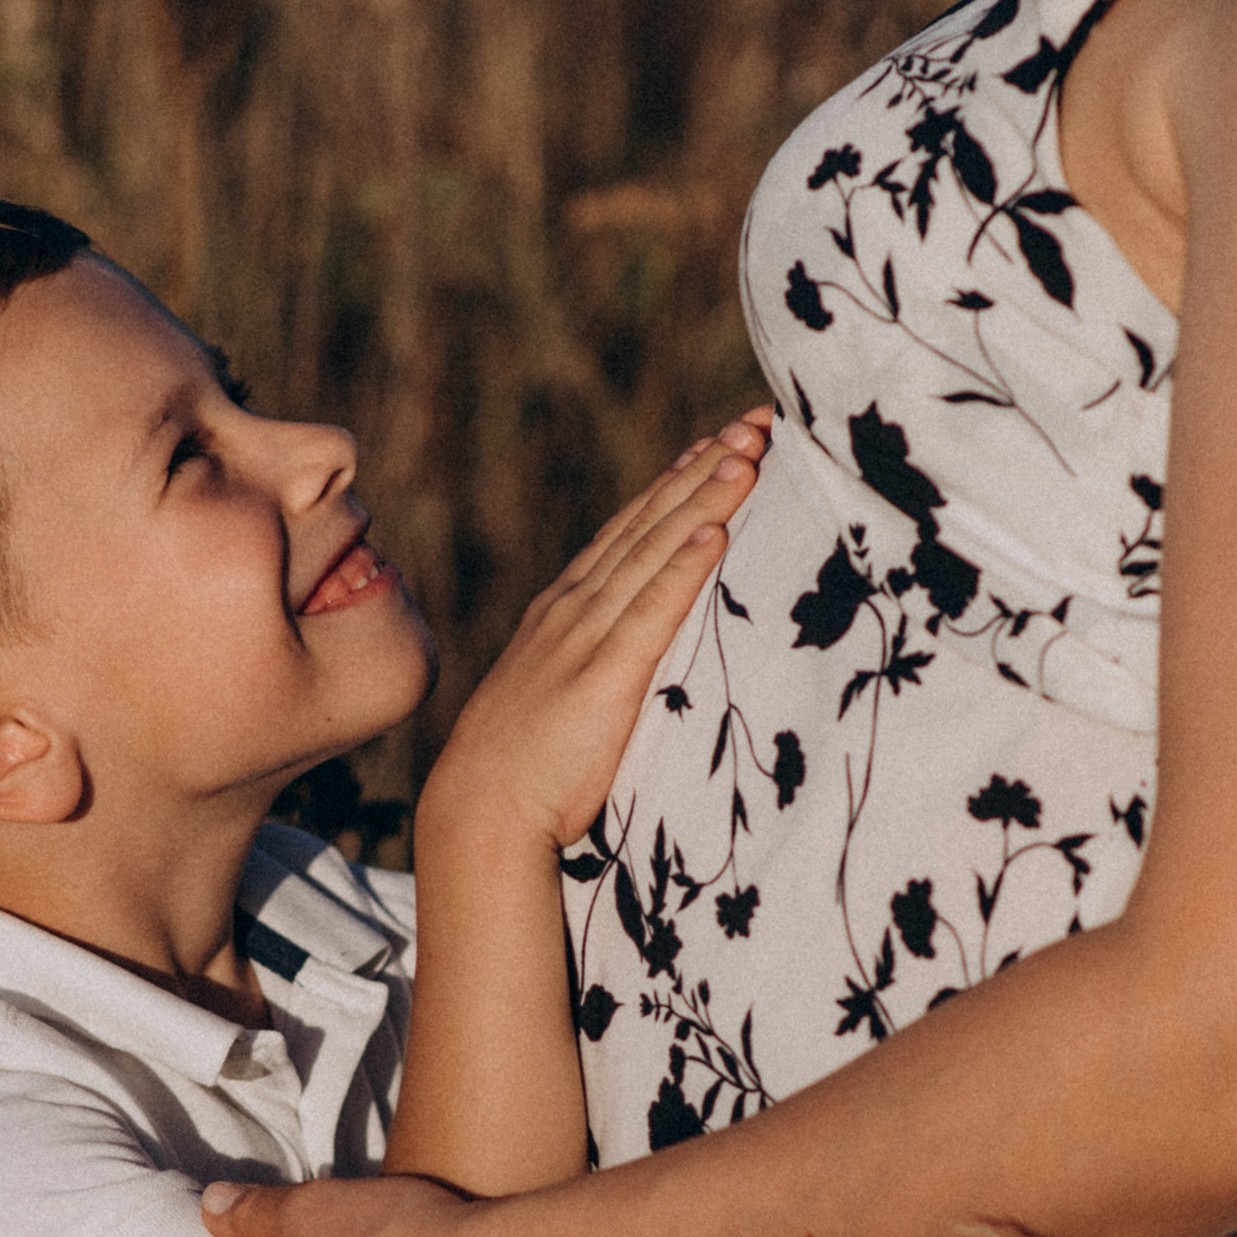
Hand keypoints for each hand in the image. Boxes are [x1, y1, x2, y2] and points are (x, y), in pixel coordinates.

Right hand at [423, 418, 769, 853]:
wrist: (481, 814)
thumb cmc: (524, 772)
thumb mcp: (561, 697)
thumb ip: (595, 665)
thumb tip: (630, 660)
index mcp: (565, 612)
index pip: (630, 531)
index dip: (677, 483)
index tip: (718, 442)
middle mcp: (575, 610)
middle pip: (650, 524)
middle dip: (704, 469)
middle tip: (755, 422)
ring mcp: (587, 638)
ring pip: (655, 551)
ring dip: (703, 498)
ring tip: (748, 452)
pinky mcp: (605, 677)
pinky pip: (652, 611)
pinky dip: (684, 567)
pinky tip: (715, 531)